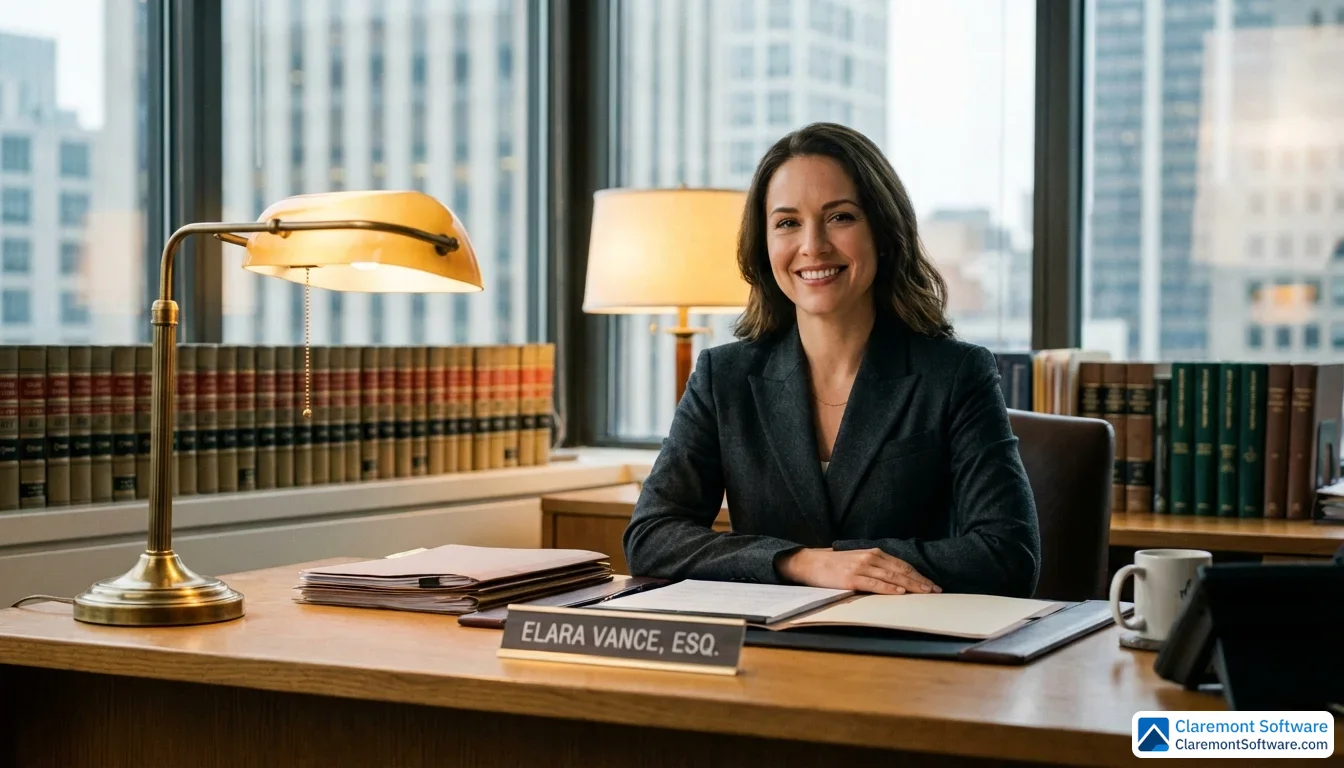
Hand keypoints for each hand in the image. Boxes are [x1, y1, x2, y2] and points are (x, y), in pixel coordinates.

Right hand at [776, 548, 941, 593]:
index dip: (918, 575)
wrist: (810, 563)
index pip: (902, 565)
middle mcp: (870, 557)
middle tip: (935, 590)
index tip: (931, 584)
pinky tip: (900, 592)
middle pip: (901, 571)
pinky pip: (875, 584)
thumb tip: (895, 579)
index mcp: (873, 553)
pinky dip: (889, 588)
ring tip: (925, 592)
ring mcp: (861, 567)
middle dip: (920, 581)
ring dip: (910, 586)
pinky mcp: (852, 579)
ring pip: (892, 577)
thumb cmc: (834, 565)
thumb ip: (875, 566)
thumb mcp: (858, 560)